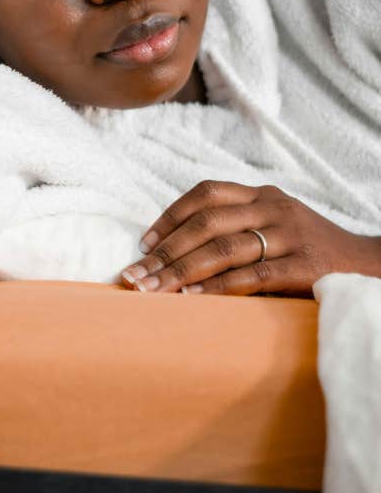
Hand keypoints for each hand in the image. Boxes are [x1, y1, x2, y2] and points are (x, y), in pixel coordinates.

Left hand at [119, 180, 380, 295]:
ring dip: (181, 271)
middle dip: (166, 250)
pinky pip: (252, 276)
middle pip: (207, 222)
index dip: (170, 216)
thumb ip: (234, 226)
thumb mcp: (274, 225)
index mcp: (262, 194)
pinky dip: (217, 287)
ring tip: (153, 290)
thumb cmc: (308, 250)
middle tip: (135, 275)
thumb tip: (171, 248)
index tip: (144, 242)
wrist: (371, 268)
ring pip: (224, 248)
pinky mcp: (305, 267)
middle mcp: (275, 208)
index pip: (206, 193)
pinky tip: (191, 299)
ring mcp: (291, 235)